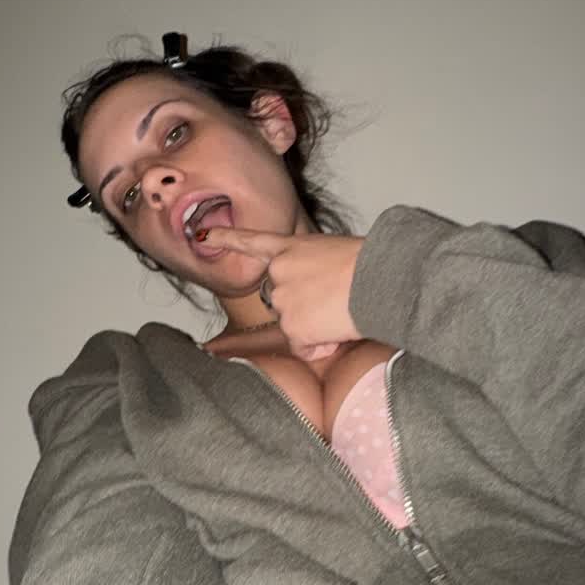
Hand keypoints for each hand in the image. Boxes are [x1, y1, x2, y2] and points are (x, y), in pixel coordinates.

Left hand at [205, 226, 364, 362]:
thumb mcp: (333, 252)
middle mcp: (278, 273)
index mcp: (290, 249)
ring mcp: (283, 301)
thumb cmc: (371, 264)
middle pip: (283, 301)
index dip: (228, 240)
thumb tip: (315, 296)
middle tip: (335, 299)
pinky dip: (323, 346)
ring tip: (342, 309)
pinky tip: (338, 327)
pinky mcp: (293, 328)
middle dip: (305, 308)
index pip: (252, 242)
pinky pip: (306, 349)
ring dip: (317, 328)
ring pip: (295, 328)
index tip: (204, 236)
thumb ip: (310, 268)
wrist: (381, 278)